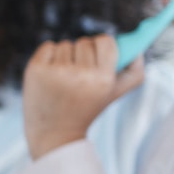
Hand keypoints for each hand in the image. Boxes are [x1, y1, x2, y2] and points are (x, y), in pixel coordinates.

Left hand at [22, 35, 142, 160]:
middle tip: (78, 77)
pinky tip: (49, 75)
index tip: (97, 56)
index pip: (105, 41)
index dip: (101, 45)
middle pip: (84, 42)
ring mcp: (56, 71)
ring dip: (65, 57)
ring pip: (65, 44)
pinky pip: (47, 46)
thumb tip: (137, 47)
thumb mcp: (115, 93)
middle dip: (82, 55)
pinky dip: (48, 56)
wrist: (54, 132)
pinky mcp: (36, 69)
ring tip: (63, 80)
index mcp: (102, 79)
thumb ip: (134, 71)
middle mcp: (80, 74)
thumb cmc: (86, 109)